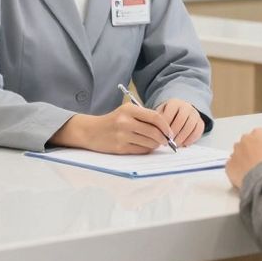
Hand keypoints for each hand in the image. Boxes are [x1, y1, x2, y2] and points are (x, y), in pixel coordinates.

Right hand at [51, 101, 174, 154]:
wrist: (91, 131)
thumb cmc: (113, 121)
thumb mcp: (126, 112)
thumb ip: (144, 117)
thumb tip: (165, 128)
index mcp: (128, 110)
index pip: (155, 117)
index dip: (166, 126)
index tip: (170, 132)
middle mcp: (125, 122)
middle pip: (154, 132)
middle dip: (163, 138)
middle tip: (166, 141)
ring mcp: (122, 135)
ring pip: (149, 143)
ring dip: (155, 145)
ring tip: (155, 143)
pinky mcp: (120, 148)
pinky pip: (141, 150)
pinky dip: (147, 149)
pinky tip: (145, 147)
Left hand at [156, 98, 205, 147]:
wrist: (180, 112)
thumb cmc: (167, 115)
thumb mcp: (160, 114)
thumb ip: (158, 121)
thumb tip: (155, 132)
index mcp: (174, 103)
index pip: (170, 113)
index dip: (165, 125)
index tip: (161, 135)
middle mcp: (186, 106)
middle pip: (181, 119)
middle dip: (174, 132)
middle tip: (168, 141)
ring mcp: (195, 114)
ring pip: (190, 126)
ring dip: (182, 137)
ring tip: (175, 144)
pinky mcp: (200, 122)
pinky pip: (198, 131)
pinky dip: (191, 139)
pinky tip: (184, 144)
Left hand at [226, 128, 261, 188]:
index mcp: (258, 133)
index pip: (261, 135)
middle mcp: (244, 140)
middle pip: (249, 143)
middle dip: (254, 151)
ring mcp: (234, 153)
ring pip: (239, 155)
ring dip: (245, 160)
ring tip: (256, 171)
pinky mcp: (229, 166)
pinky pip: (233, 167)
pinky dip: (238, 171)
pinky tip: (247, 177)